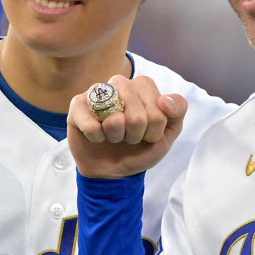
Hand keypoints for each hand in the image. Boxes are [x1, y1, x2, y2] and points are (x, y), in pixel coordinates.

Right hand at [67, 75, 187, 178]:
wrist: (114, 170)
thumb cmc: (140, 148)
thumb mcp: (167, 133)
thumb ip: (177, 112)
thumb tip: (164, 100)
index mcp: (143, 87)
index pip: (157, 102)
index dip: (155, 125)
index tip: (149, 134)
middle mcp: (120, 84)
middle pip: (136, 109)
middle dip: (136, 133)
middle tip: (130, 138)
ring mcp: (97, 93)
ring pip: (114, 114)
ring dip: (117, 135)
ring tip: (114, 137)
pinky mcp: (77, 106)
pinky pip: (91, 123)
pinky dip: (97, 137)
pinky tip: (97, 137)